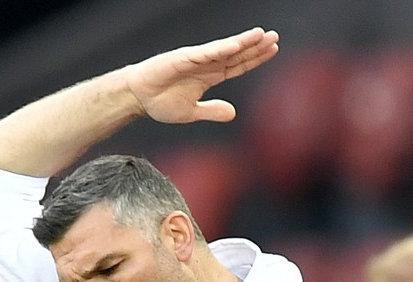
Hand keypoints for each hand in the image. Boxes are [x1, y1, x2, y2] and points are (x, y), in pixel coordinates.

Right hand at [126, 27, 279, 124]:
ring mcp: (196, 60)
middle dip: (255, 46)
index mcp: (210, 76)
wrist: (138, 98)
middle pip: (236, 53)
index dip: (255, 58)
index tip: (272, 49)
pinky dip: (220, 49)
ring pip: (224, 49)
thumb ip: (212, 111)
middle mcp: (206, 64)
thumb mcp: (192, 112)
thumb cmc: (161, 102)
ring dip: (242, 42)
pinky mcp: (183, 58)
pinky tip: (236, 45)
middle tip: (274, 37)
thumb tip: (234, 113)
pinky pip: (205, 53)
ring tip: (261, 35)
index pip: (238, 65)